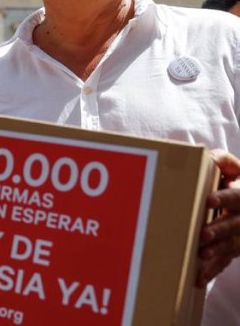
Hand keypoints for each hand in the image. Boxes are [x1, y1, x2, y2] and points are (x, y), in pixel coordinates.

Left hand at [198, 149, 239, 285]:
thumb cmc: (238, 182)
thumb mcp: (236, 169)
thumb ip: (224, 161)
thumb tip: (210, 156)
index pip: (238, 197)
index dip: (225, 198)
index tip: (209, 199)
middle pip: (236, 225)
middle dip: (220, 230)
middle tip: (201, 235)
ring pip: (233, 246)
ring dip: (217, 252)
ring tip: (200, 255)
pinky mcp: (236, 249)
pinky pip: (226, 261)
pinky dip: (213, 270)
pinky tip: (199, 278)